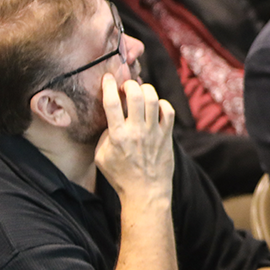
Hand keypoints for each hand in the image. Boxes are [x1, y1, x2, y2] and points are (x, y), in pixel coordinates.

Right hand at [95, 74, 175, 203]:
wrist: (146, 192)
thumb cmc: (120, 176)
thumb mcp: (101, 157)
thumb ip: (105, 135)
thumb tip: (111, 119)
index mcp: (117, 136)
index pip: (111, 103)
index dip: (108, 85)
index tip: (108, 77)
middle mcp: (137, 131)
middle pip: (135, 95)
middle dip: (130, 84)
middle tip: (126, 85)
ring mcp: (154, 132)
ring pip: (153, 99)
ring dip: (146, 90)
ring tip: (141, 92)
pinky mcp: (167, 136)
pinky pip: (168, 111)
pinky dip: (162, 104)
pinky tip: (155, 107)